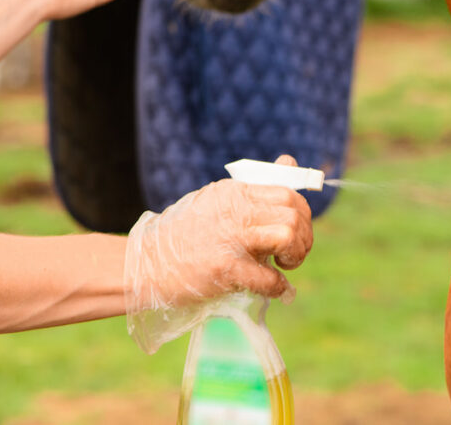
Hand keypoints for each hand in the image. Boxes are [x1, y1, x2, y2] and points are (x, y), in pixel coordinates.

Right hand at [124, 155, 313, 352]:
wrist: (146, 263)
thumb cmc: (184, 234)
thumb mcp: (217, 199)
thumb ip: (254, 186)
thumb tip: (289, 161)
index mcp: (235, 191)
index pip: (288, 193)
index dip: (302, 215)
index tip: (295, 232)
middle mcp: (236, 209)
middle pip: (294, 213)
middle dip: (304, 237)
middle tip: (292, 254)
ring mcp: (231, 238)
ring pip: (288, 235)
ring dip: (296, 255)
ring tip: (283, 266)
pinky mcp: (225, 267)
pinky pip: (269, 277)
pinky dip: (278, 286)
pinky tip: (272, 288)